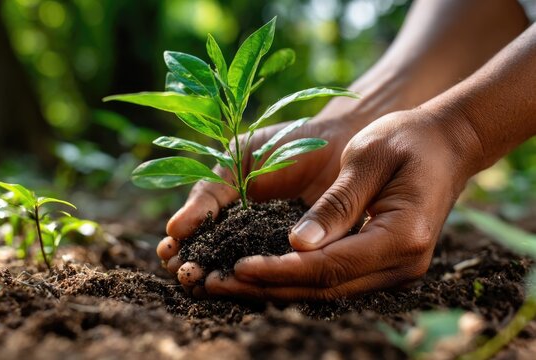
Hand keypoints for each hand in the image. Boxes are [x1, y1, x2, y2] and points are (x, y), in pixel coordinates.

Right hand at [156, 114, 367, 292]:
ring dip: (222, 279)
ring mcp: (276, 245)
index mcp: (229, 210)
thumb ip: (210, 192)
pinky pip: (282, 269)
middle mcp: (250, 232)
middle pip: (216, 258)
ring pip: (245, 269)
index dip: (182, 247)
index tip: (169, 255)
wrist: (338, 138)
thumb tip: (173, 229)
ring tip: (204, 284)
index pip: (198, 235)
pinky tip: (246, 282)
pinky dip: (263, 278)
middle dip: (197, 269)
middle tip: (185, 275)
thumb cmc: (284, 144)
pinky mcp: (305, 254)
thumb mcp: (238, 160)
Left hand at [202, 108, 478, 300]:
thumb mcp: (369, 158)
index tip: (236, 267)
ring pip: (327, 292)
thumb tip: (297, 245)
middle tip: (215, 283)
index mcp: (402, 234)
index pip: (330, 265)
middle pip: (325, 288)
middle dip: (267, 287)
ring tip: (228, 284)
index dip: (280, 269)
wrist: (445, 145)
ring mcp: (396, 270)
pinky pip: (335, 282)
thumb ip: (337, 204)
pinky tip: (264, 275)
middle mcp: (402, 264)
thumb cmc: (408, 140)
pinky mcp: (385, 266)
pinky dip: (297, 280)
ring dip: (277, 288)